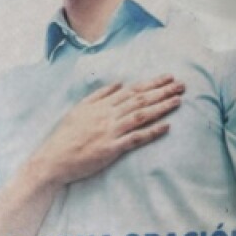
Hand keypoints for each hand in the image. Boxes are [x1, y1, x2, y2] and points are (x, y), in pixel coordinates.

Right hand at [31, 75, 184, 187]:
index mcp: (102, 105)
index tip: (168, 77)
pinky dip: (151, 132)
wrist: (53, 158)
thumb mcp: (80, 108)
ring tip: (178, 100)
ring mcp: (110, 131)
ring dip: (161, 107)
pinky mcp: (111, 148)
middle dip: (162, 91)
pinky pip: (135, 138)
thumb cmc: (66, 135)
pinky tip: (166, 127)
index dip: (152, 83)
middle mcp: (108, 115)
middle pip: (140, 100)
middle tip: (182, 85)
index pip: (132, 90)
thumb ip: (100, 95)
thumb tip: (118, 83)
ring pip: (140, 115)